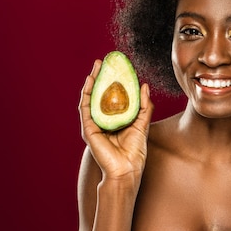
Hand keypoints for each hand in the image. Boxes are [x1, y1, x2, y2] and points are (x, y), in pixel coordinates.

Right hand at [78, 59, 153, 183]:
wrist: (126, 169)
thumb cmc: (134, 151)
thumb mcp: (142, 123)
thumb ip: (143, 105)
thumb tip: (144, 85)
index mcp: (115, 119)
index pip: (112, 96)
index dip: (113, 81)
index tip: (117, 66)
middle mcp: (102, 120)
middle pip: (100, 94)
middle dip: (101, 76)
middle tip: (104, 61)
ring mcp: (94, 124)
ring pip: (91, 97)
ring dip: (92, 80)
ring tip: (97, 66)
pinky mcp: (88, 129)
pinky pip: (85, 107)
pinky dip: (87, 93)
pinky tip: (90, 81)